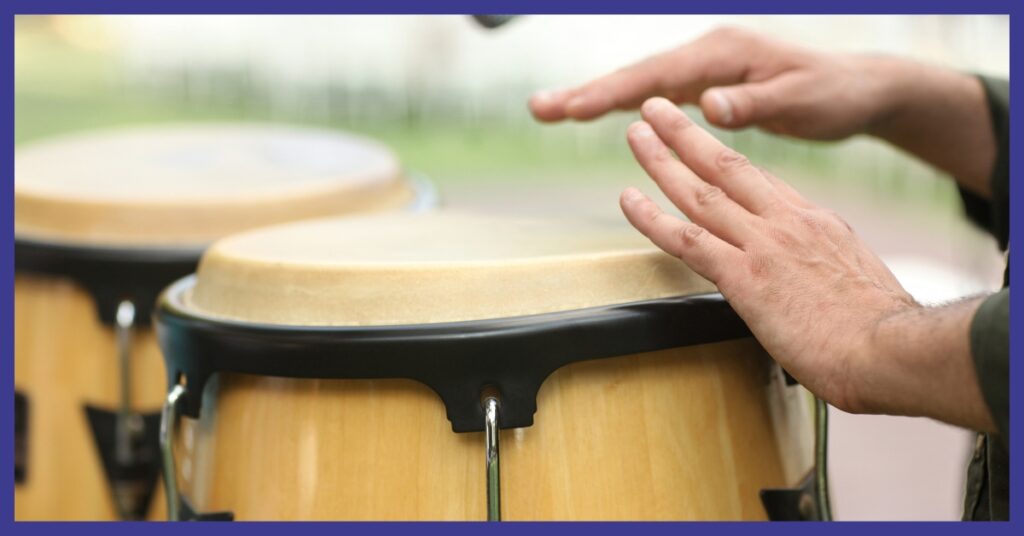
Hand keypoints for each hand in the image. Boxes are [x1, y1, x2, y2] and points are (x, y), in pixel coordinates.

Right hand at [529, 26, 891, 139]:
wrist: (857, 88)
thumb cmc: (832, 95)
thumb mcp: (800, 100)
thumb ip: (754, 102)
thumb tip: (708, 106)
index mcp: (724, 53)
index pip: (656, 76)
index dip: (612, 93)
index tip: (573, 110)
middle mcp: (708, 55)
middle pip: (636, 76)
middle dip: (586, 92)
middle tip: (538, 108)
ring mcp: (705, 69)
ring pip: (640, 85)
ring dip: (595, 97)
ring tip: (551, 111)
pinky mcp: (707, 85)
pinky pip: (656, 95)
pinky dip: (622, 104)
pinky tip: (598, 113)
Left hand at [618, 97, 994, 430]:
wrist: (893, 349)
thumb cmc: (883, 332)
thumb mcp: (860, 282)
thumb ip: (826, 272)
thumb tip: (813, 286)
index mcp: (817, 223)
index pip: (763, 183)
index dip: (726, 163)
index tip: (704, 150)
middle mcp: (787, 223)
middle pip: (726, 167)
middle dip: (686, 135)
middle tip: (657, 111)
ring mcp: (763, 246)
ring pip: (700, 192)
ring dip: (661, 160)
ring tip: (635, 135)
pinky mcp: (744, 278)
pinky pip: (687, 239)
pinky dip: (652, 218)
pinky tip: (630, 199)